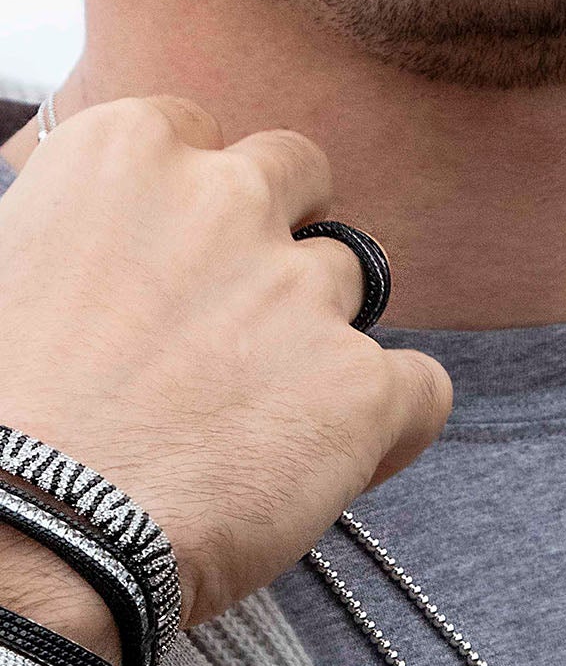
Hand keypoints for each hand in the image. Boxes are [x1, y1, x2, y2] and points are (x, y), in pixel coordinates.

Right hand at [0, 96, 450, 663]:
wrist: (25, 528)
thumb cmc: (1, 414)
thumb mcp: (10, 267)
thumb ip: (82, 232)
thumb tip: (108, 259)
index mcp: (129, 153)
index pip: (204, 137)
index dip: (202, 208)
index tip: (184, 268)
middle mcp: (227, 200)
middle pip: (299, 177)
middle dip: (284, 232)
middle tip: (245, 321)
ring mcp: (303, 293)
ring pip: (355, 282)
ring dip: (322, 334)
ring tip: (266, 419)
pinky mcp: (361, 388)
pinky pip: (422, 386)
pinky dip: (393, 424)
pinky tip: (337, 462)